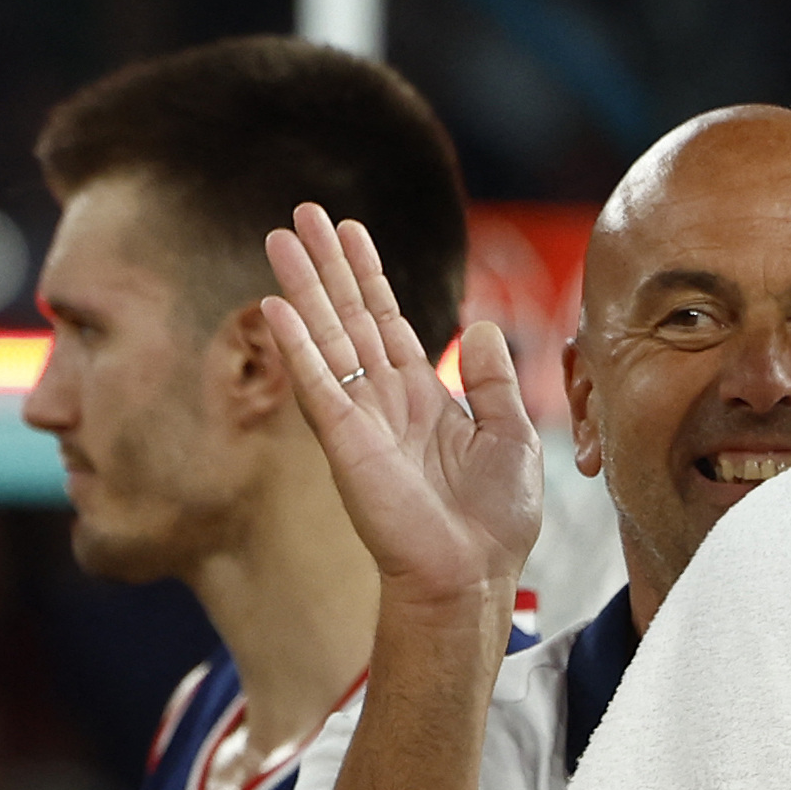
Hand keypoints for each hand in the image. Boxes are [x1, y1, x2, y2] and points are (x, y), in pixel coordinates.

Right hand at [262, 204, 541, 613]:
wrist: (473, 575)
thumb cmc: (493, 522)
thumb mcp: (512, 436)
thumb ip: (492, 382)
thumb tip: (482, 329)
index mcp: (423, 399)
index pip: (388, 323)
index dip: (369, 277)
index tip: (351, 231)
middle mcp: (385, 402)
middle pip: (349, 318)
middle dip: (328, 265)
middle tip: (302, 213)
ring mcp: (361, 420)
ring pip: (327, 337)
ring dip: (304, 287)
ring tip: (281, 237)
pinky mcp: (346, 443)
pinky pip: (317, 383)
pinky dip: (299, 343)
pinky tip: (278, 304)